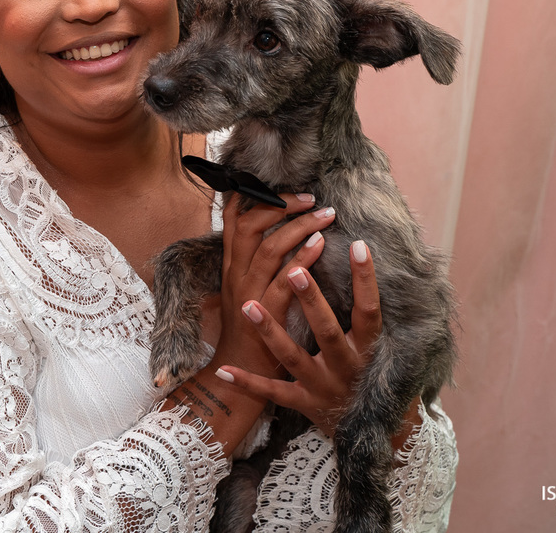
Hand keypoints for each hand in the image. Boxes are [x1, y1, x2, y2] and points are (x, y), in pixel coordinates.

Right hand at [208, 196, 336, 382]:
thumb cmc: (249, 328)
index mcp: (232, 268)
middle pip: (251, 228)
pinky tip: (320, 245)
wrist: (239, 369)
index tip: (279, 185)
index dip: (255, 198)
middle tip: (310, 197)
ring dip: (297, 227)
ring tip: (323, 215)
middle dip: (280, 206)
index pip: (234, 221)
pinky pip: (283, 282)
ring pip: (269, 250)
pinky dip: (302, 259)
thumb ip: (255, 262)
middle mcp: (237, 277)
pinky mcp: (266, 316)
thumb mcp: (245, 288)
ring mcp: (250, 295)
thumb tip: (276, 231)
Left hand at [215, 239, 419, 444]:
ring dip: (269, 330)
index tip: (359, 244)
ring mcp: (322, 386)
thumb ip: (369, 311)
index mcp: (369, 348)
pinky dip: (247, 382)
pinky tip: (223, 369)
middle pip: (327, 330)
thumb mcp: (379, 345)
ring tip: (247, 305)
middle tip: (294, 270)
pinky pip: (272, 392)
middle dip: (311, 300)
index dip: (366, 279)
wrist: (371, 432)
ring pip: (292, 355)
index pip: (369, 309)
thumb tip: (366, 255)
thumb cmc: (372, 373)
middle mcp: (347, 367)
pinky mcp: (303, 403)